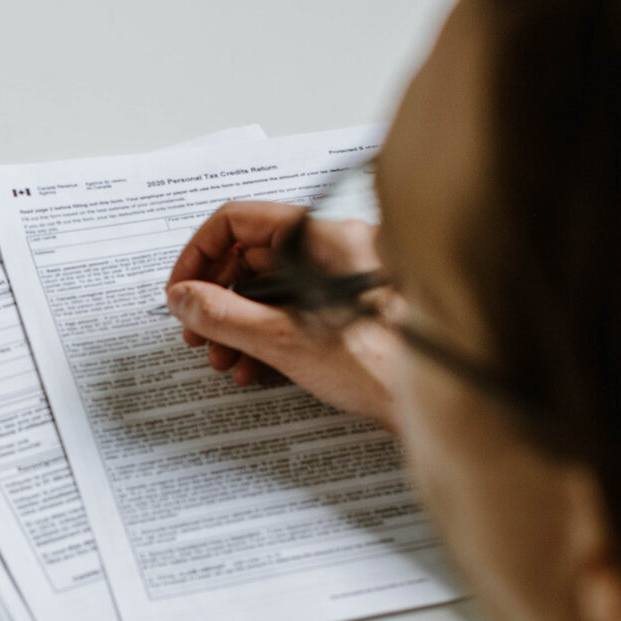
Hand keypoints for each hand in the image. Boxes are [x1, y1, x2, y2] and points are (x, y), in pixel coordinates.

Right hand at [165, 200, 399, 427]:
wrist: (439, 399)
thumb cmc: (383, 366)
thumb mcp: (286, 340)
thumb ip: (225, 316)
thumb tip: (184, 299)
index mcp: (322, 236)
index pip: (239, 220)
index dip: (199, 254)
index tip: (182, 289)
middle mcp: (333, 247)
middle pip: (250, 257)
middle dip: (216, 299)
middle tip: (197, 332)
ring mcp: (340, 277)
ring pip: (268, 288)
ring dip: (237, 324)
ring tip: (224, 359)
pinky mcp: (346, 307)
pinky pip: (291, 308)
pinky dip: (266, 334)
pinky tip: (254, 368)